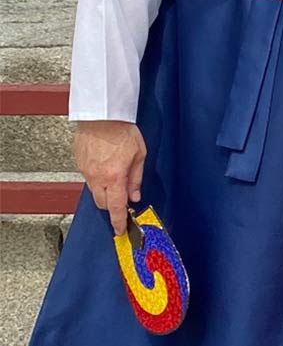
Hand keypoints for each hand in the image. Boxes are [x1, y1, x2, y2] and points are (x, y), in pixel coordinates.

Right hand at [73, 120, 145, 234]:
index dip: (118, 221)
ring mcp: (86, 171)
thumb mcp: (139, 155)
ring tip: (116, 180)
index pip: (116, 207)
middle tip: (123, 201)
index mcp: (114, 177)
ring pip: (95, 193)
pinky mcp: (80, 164)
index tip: (120, 230)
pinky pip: (89, 179)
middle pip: (103, 203)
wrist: (101, 116)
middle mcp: (97, 178)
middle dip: (113, 206)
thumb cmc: (122, 131)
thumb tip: (135, 196)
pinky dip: (98, 180)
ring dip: (105, 193)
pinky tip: (106, 169)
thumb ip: (136, 178)